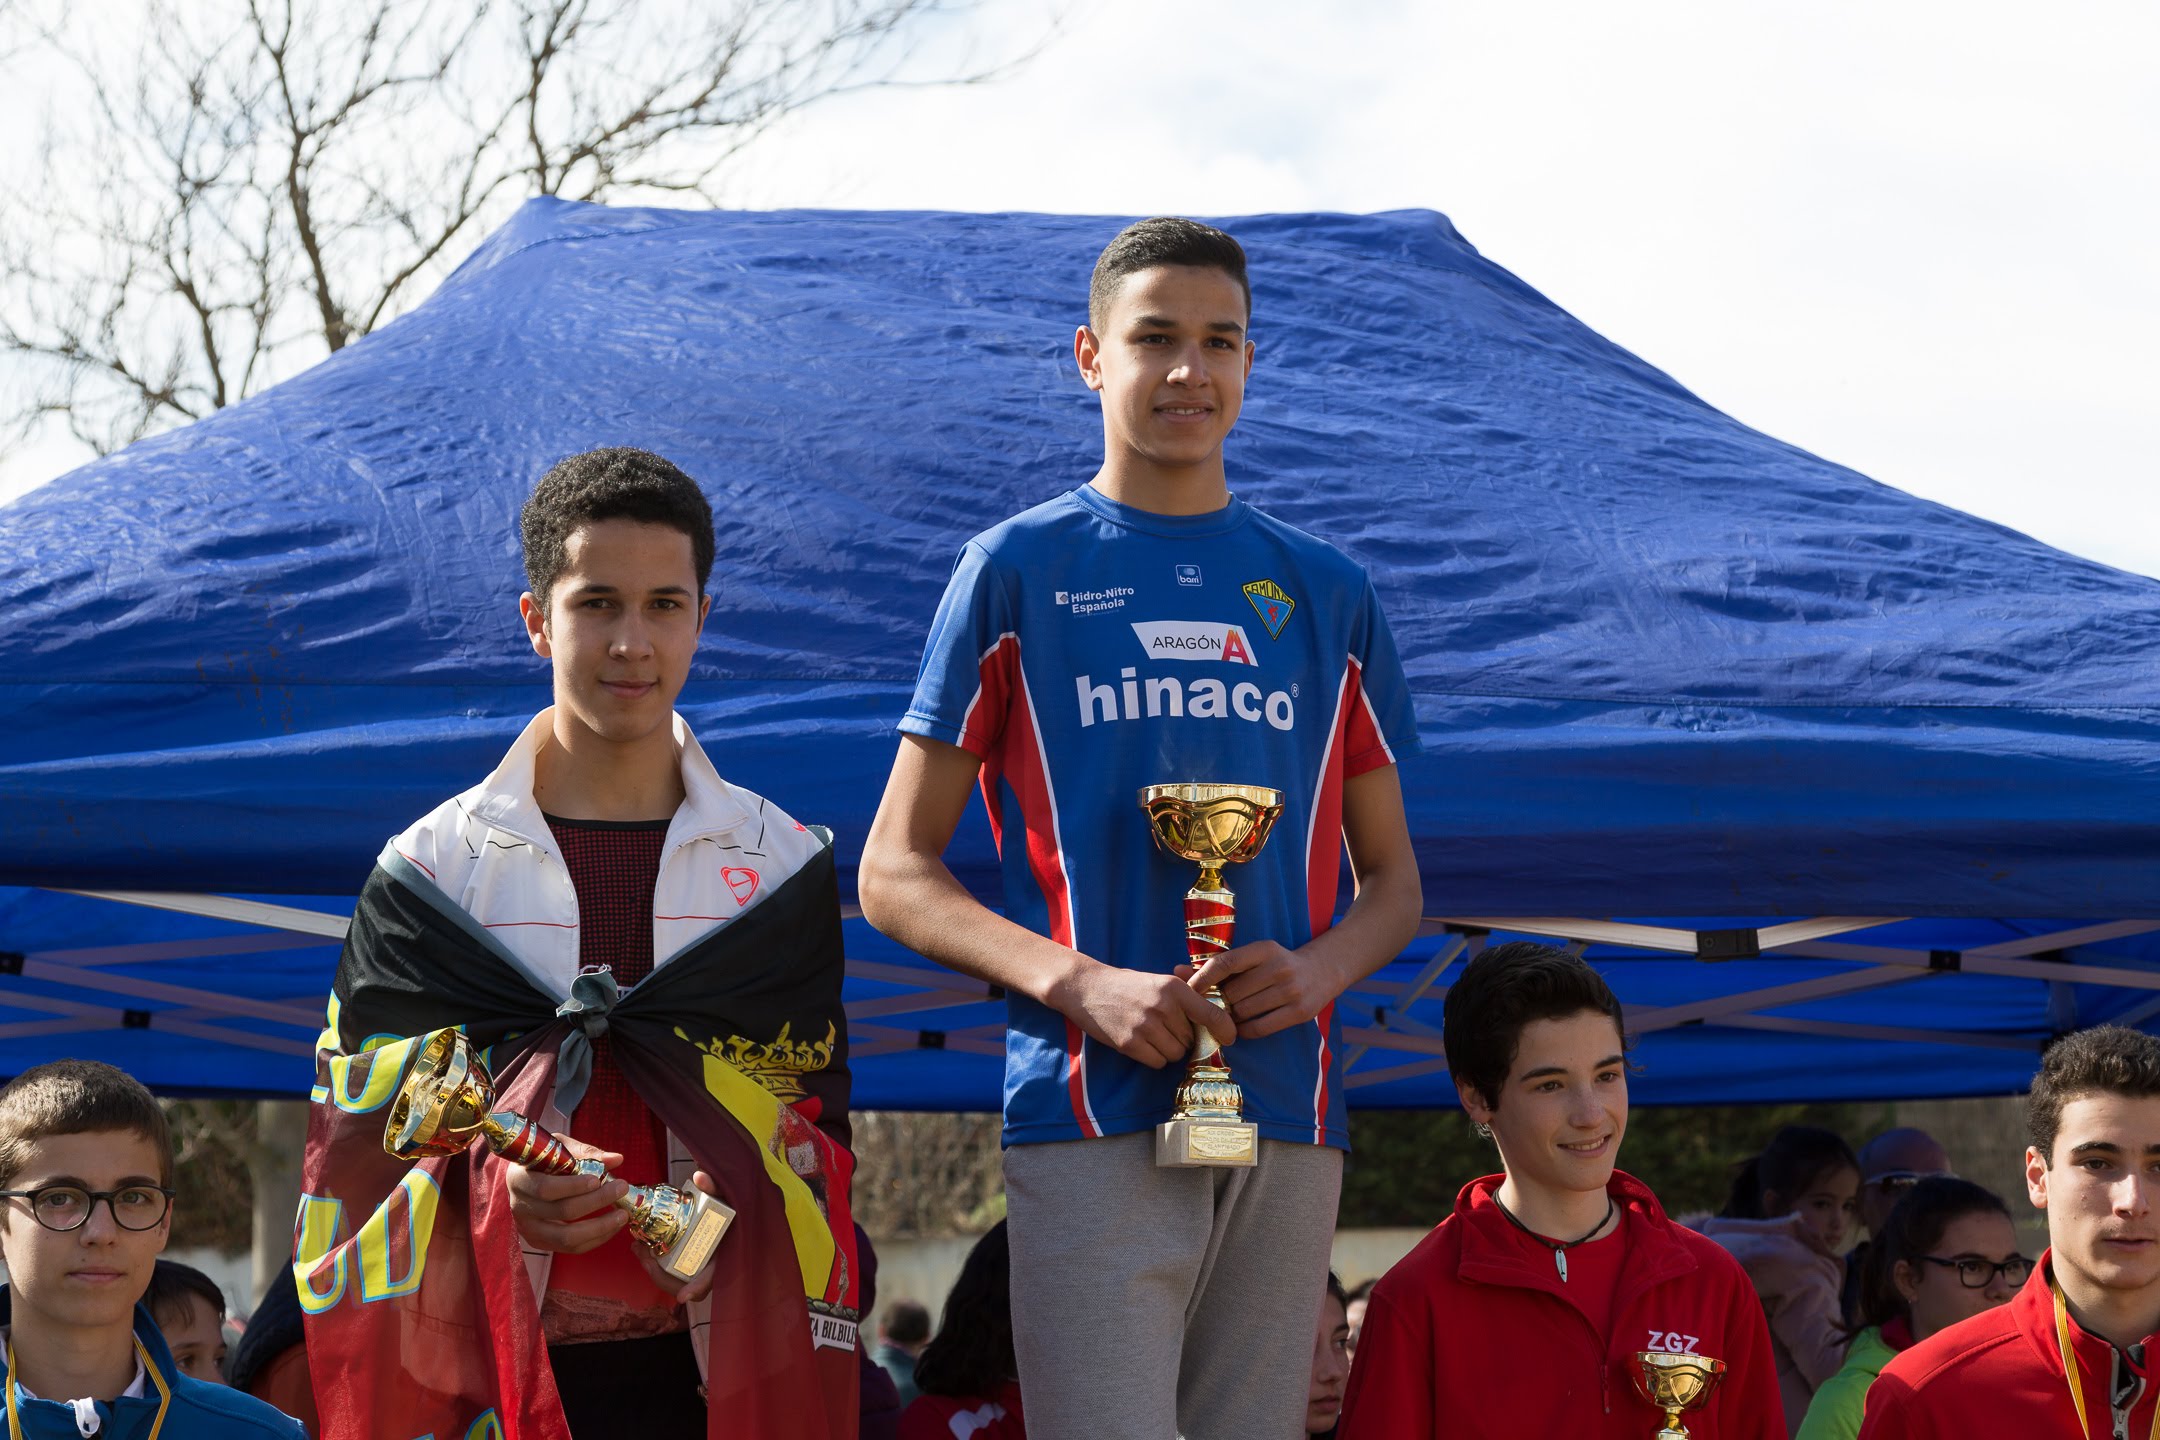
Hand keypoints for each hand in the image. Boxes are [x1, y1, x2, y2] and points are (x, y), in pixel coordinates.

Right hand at [503, 1134, 629, 1253]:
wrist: (525, 1179)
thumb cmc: (543, 1159)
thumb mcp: (558, 1147)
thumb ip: (585, 1153)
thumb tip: (616, 1159)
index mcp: (519, 1180)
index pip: (545, 1188)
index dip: (573, 1186)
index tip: (598, 1179)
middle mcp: (520, 1208)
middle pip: (561, 1212)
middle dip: (597, 1201)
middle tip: (622, 1187)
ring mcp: (529, 1229)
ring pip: (567, 1237)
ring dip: (601, 1227)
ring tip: (623, 1214)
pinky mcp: (541, 1243)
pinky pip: (572, 1248)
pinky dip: (597, 1238)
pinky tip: (613, 1226)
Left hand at [628, 1170, 720, 1303]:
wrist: (721, 1212)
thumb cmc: (723, 1206)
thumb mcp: (721, 1196)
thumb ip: (713, 1186)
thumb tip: (699, 1176)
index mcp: (725, 1254)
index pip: (712, 1277)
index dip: (698, 1287)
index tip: (683, 1297)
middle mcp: (712, 1267)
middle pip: (687, 1286)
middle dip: (662, 1276)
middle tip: (644, 1257)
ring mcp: (699, 1270)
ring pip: (674, 1282)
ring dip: (654, 1270)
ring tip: (638, 1248)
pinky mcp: (686, 1267)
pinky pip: (669, 1275)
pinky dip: (654, 1266)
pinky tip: (642, 1248)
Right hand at [1063, 962, 1237, 1067]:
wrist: (1087, 988)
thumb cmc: (1127, 985)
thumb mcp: (1159, 980)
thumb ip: (1186, 995)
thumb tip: (1216, 1014)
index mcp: (1173, 988)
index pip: (1210, 1013)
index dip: (1225, 1029)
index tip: (1230, 1037)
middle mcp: (1163, 1006)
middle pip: (1191, 1039)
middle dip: (1184, 1038)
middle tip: (1166, 1028)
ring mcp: (1145, 1026)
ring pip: (1176, 1054)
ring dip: (1169, 1049)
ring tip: (1152, 1034)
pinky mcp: (1129, 1043)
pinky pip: (1157, 1062)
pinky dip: (1153, 1057)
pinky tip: (1142, 1042)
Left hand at [1182, 940, 1343, 1038]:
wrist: (1323, 969)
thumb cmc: (1278, 963)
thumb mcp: (1254, 956)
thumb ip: (1218, 964)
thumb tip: (1177, 971)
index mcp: (1265, 949)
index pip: (1225, 962)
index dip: (1202, 977)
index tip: (1189, 989)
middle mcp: (1279, 968)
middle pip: (1232, 993)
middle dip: (1219, 1002)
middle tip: (1215, 1006)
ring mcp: (1291, 991)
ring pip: (1243, 1012)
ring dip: (1231, 1017)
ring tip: (1230, 1015)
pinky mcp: (1299, 1012)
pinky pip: (1259, 1028)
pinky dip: (1244, 1030)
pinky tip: (1242, 1026)